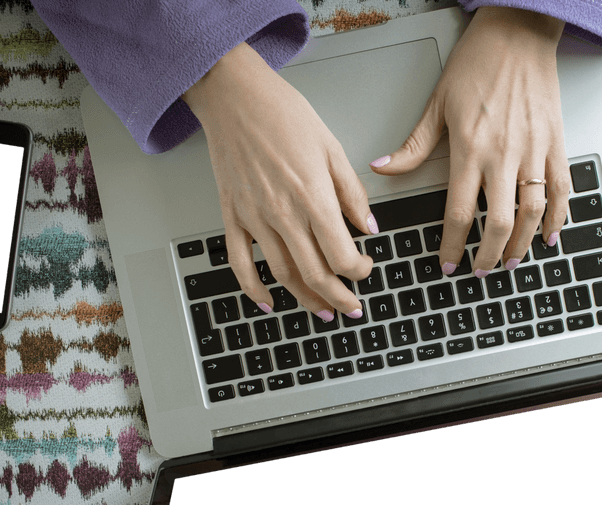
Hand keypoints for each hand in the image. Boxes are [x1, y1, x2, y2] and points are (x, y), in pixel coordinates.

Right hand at [183, 42, 373, 318]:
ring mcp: (255, 218)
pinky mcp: (233, 216)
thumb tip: (368, 227)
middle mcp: (283, 213)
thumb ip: (352, 193)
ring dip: (306, 300)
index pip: (341, 254)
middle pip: (315, 274)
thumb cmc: (283, 114)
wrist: (234, 96)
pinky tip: (269, 302)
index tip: (366, 269)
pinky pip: (241, 264)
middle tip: (352, 307)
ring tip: (323, 310)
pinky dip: (254, 289)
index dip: (359, 271)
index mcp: (312, 196)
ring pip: (283, 275)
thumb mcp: (332, 147)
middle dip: (339, 297)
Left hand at [369, 7, 568, 276]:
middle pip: (500, 222)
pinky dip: (558, 218)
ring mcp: (534, 151)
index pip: (461, 212)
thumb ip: (413, 146)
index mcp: (471, 148)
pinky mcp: (556, 143)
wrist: (517, 32)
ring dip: (523, 245)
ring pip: (534, 213)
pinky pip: (562, 190)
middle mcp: (505, 154)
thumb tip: (382, 168)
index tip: (448, 264)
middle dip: (488, 255)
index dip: (454, 246)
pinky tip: (550, 236)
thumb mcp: (437, 104)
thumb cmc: (477, 63)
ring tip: (510, 262)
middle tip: (480, 271)